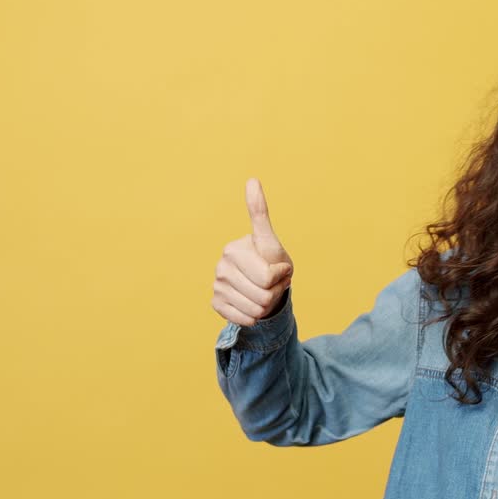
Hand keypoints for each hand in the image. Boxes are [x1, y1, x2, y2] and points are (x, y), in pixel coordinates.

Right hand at [211, 178, 294, 326]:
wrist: (263, 284)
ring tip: (263, 292)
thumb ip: (259, 212)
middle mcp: (220, 268)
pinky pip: (243, 319)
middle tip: (271, 283)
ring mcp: (216, 287)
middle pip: (263, 296)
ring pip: (255, 310)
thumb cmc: (270, 261)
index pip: (268, 277)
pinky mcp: (216, 304)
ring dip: (266, 305)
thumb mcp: (270, 240)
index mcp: (233, 250)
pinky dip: (253, 316)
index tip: (278, 268)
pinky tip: (251, 304)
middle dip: (275, 292)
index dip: (280, 276)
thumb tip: (252, 179)